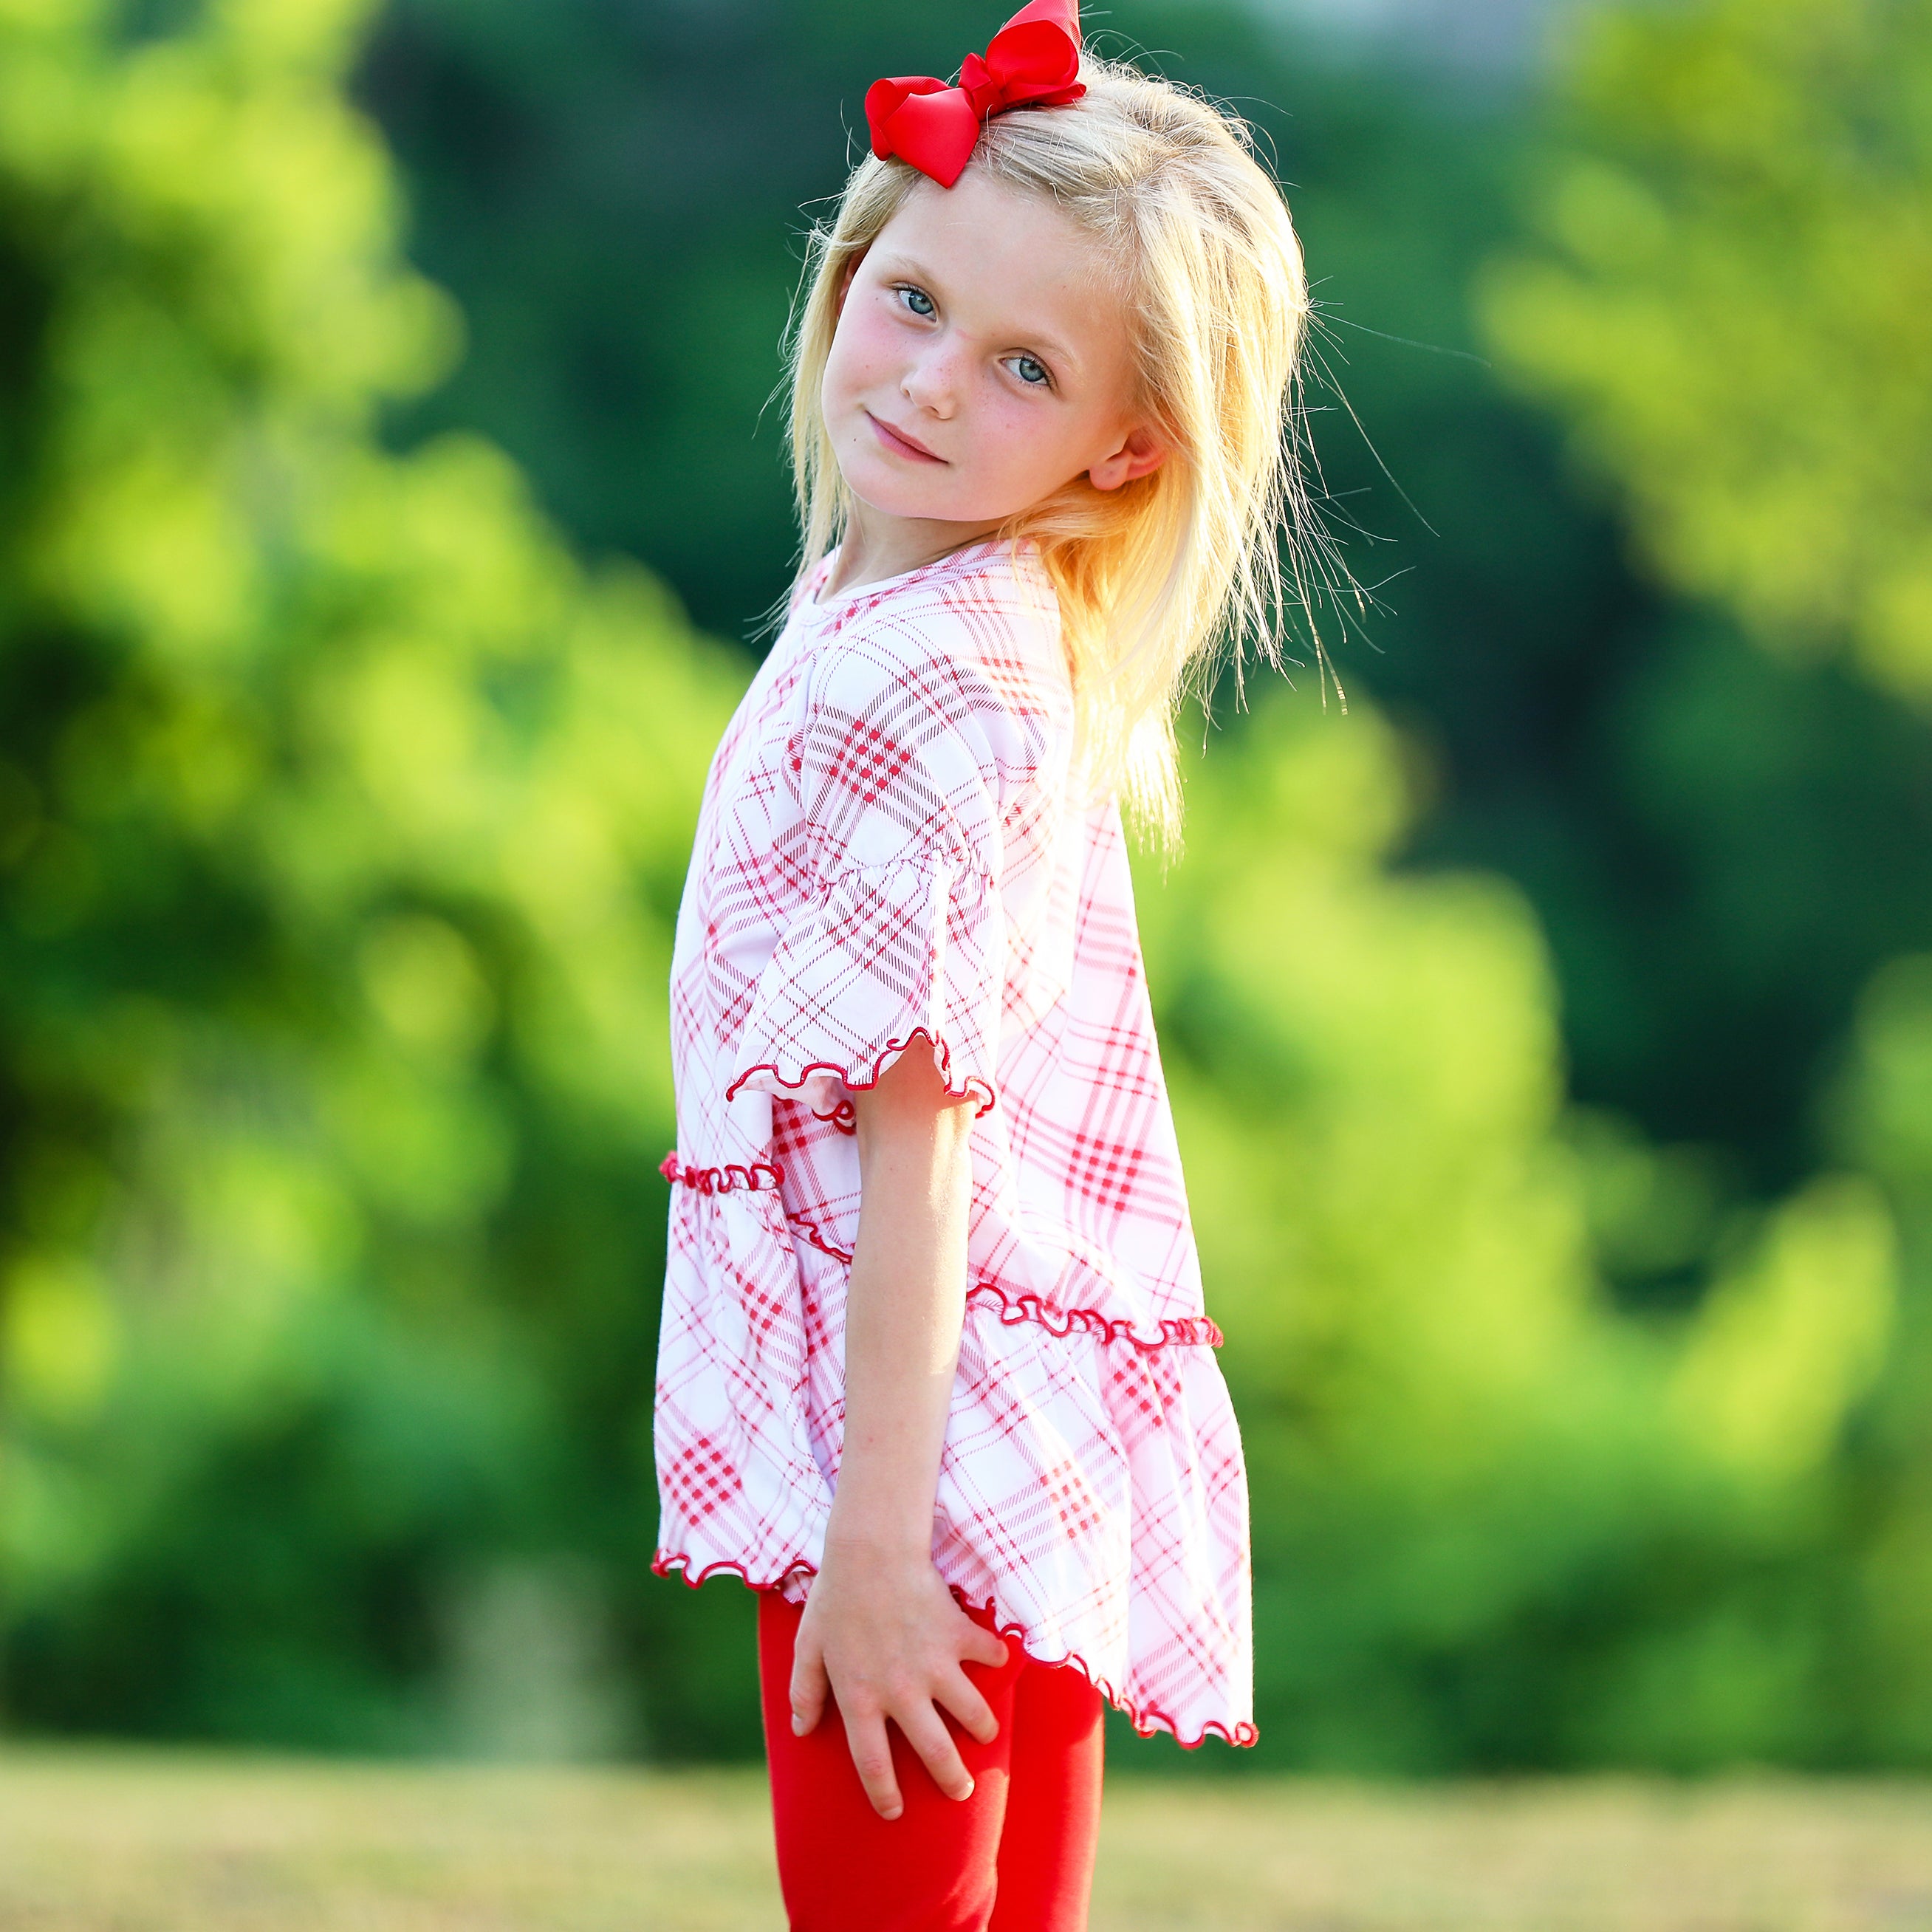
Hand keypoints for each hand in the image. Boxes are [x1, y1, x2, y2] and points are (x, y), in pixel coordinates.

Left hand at [789, 1538, 1009, 1819]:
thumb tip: (801, 1728)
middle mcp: (901, 1692)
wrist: (871, 1550)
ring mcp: (935, 1665)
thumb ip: (804, 1689)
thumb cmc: (834, 1597)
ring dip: (983, 1730)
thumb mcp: (808, 1646)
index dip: (884, 1795)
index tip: (895, 1812)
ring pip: (973, 1715)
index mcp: (861, 1699)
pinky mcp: (959, 1636)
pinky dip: (996, 1659)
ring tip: (985, 1735)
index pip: (873, 1764)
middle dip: (953, 1779)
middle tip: (961, 1789)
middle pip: (936, 1753)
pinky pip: (989, 1656)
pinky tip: (997, 1660)